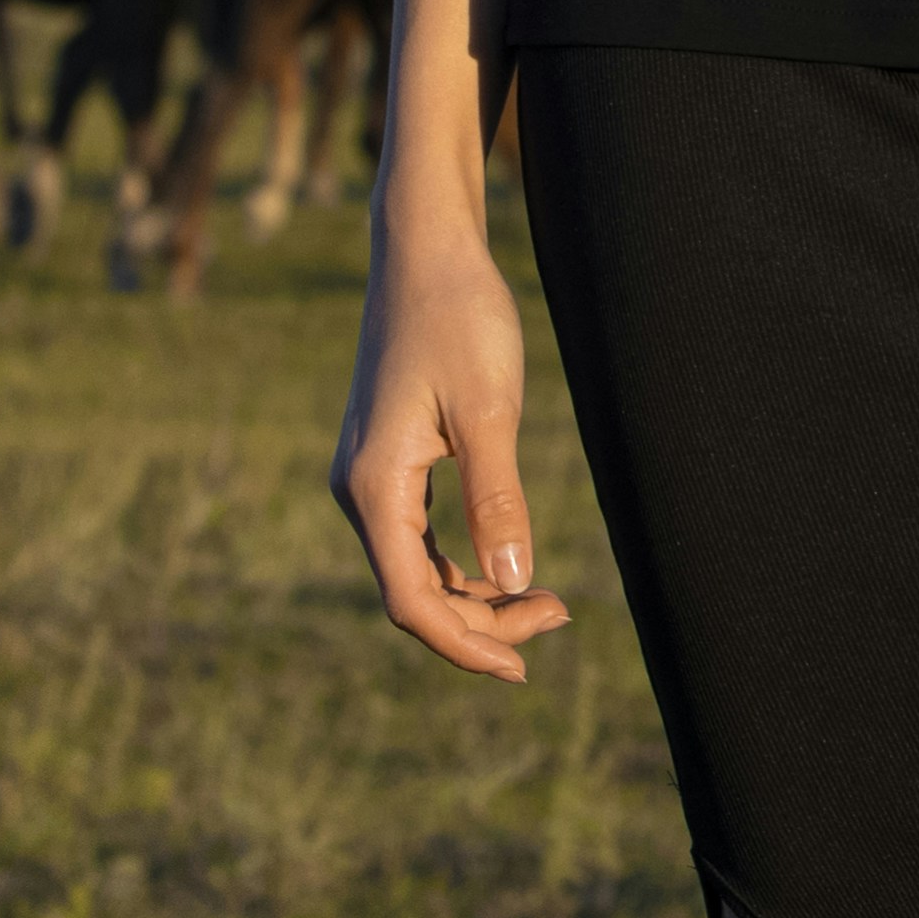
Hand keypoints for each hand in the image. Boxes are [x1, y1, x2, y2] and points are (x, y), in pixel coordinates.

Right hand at [334, 210, 575, 681]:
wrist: (426, 250)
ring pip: (416, 568)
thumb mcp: (488, 411)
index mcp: (374, 486)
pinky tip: (506, 568)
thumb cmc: (459, 317)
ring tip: (548, 601)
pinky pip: (418, 538)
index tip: (524, 667)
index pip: (410, 600)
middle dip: (481, 622)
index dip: (465, 645)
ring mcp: (369, 476)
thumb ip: (497, 500)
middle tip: (559, 616)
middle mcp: (359, 489)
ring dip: (475, 596)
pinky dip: (461, 564)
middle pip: (413, 592)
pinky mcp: (387, 461)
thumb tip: (514, 583)